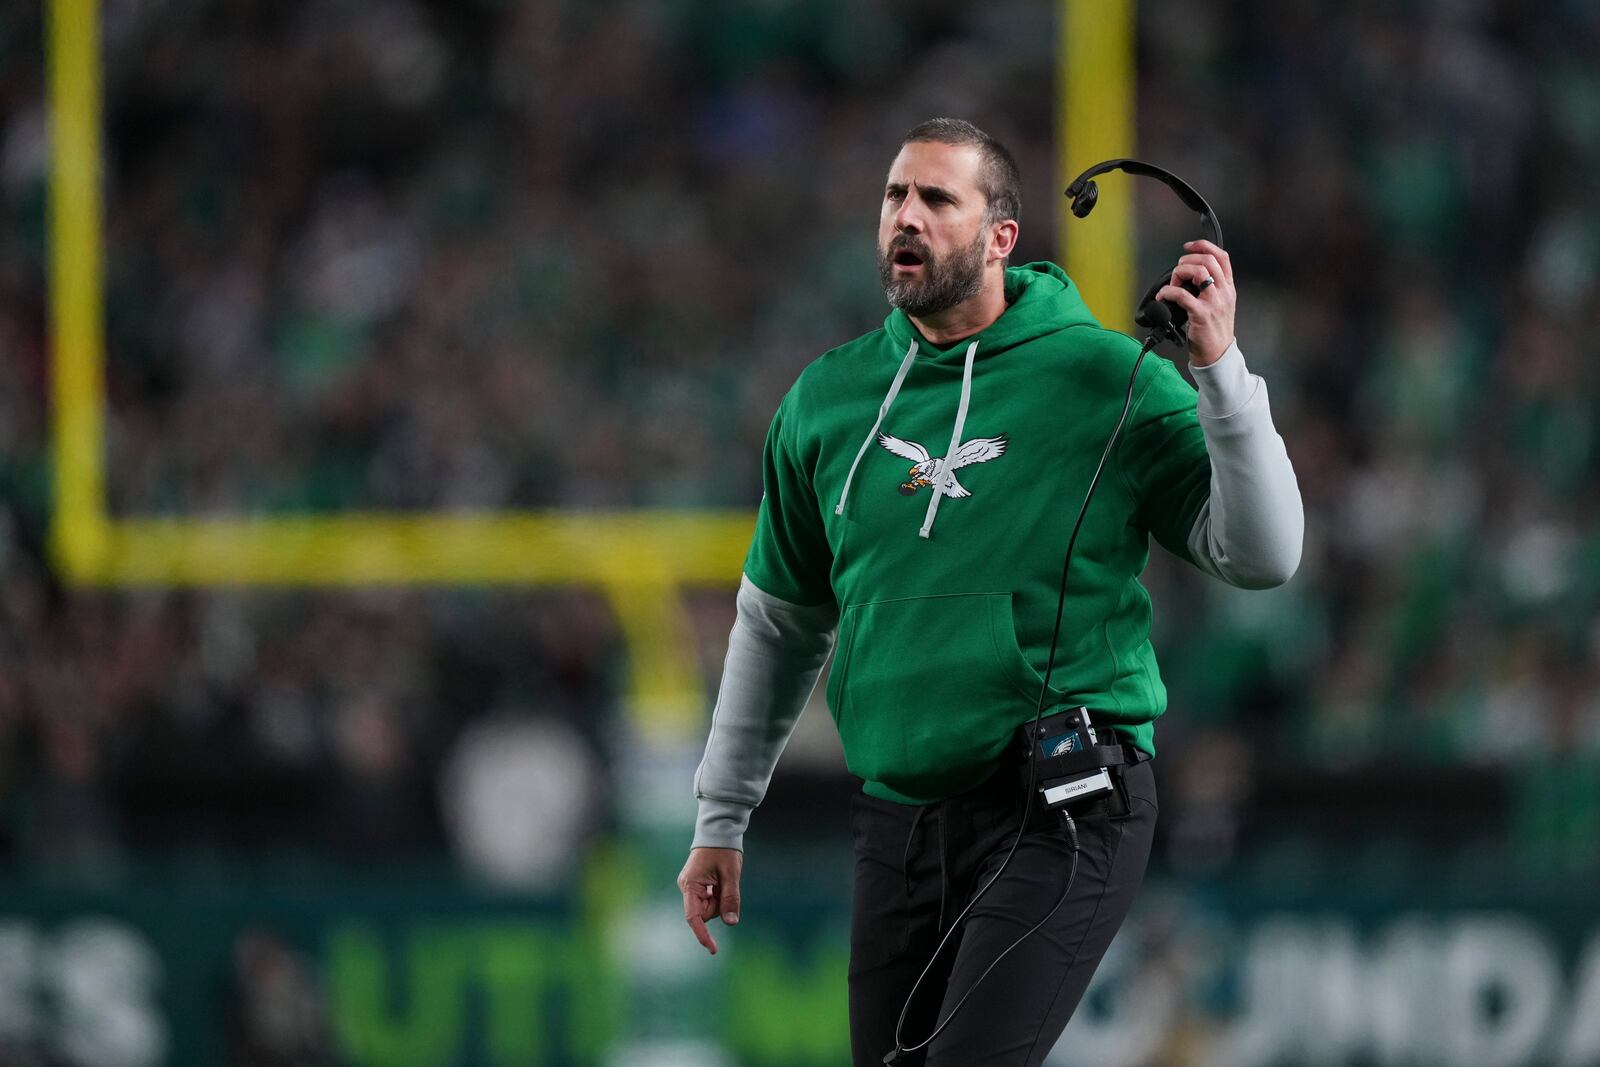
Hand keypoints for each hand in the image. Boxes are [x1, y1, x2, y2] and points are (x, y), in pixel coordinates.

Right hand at [677, 847, 743, 954]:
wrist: (718, 832)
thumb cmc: (723, 850)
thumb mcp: (731, 874)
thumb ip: (730, 899)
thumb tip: (731, 923)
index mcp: (690, 885)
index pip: (694, 917)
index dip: (703, 934)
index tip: (713, 949)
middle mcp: (687, 888)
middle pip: (704, 913)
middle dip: (719, 907)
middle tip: (726, 885)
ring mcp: (691, 887)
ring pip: (709, 908)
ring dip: (720, 900)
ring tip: (724, 879)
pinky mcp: (697, 886)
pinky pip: (710, 900)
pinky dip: (718, 896)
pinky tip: (721, 881)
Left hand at [1156, 239, 1235, 366]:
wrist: (1217, 354)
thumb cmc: (1214, 330)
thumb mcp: (1219, 304)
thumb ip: (1210, 287)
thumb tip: (1188, 273)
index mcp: (1228, 287)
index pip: (1222, 257)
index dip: (1204, 246)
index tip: (1188, 246)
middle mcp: (1223, 292)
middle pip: (1208, 261)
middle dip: (1188, 260)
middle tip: (1178, 270)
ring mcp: (1214, 303)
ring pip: (1198, 272)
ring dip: (1180, 272)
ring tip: (1173, 284)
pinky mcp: (1201, 314)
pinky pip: (1182, 295)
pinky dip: (1168, 292)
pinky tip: (1163, 296)